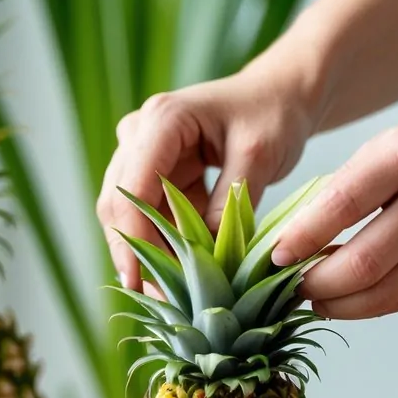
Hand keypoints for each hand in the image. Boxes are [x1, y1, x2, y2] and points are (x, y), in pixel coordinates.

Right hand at [98, 67, 314, 288]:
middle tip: (158, 300)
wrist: (278, 97)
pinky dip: (163, 246)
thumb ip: (230, 201)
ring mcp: (143, 154)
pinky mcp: (155, 176)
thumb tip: (205, 255)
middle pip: (118, 203)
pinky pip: (150, 218)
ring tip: (172, 297)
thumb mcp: (259, 155)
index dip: (130, 237)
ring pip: (128, 216)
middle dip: (133, 253)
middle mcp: (140, 134)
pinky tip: (181, 277)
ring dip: (147, 254)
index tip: (137, 280)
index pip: (132, 186)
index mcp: (162, 120)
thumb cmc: (273, 115)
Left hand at [271, 110, 397, 318]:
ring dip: (340, 304)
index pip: (342, 205)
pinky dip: (371, 307)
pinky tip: (349, 302)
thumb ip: (350, 185)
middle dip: (317, 284)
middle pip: (362, 262)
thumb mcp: (395, 143)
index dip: (303, 238)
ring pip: (384, 292)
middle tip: (292, 287)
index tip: (276, 256)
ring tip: (316, 300)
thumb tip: (297, 238)